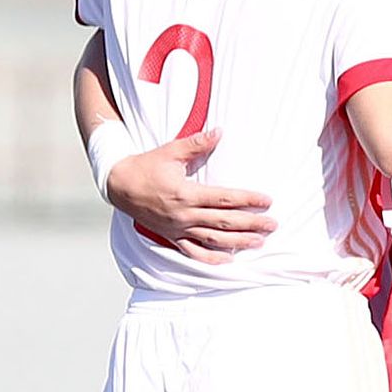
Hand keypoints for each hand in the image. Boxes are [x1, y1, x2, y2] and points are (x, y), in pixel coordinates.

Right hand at [105, 128, 275, 263]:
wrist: (119, 186)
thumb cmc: (146, 167)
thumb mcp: (170, 151)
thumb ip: (196, 143)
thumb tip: (219, 132)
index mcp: (185, 193)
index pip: (223, 198)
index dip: (247, 200)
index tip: (267, 200)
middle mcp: (183, 214)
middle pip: (223, 222)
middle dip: (251, 224)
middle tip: (272, 224)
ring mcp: (177, 229)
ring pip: (213, 239)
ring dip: (238, 242)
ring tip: (260, 242)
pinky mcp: (171, 237)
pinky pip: (193, 252)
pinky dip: (211, 258)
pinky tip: (229, 260)